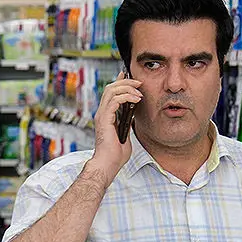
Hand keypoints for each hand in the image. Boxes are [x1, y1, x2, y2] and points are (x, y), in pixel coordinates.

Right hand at [84, 72, 142, 189]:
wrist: (108, 164)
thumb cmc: (116, 154)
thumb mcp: (125, 134)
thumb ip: (127, 123)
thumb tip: (133, 116)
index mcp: (106, 115)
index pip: (111, 92)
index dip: (120, 81)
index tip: (131, 77)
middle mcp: (102, 113)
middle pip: (111, 87)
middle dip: (126, 81)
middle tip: (139, 82)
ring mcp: (102, 115)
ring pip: (112, 90)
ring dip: (127, 87)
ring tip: (139, 92)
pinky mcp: (105, 118)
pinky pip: (115, 100)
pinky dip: (127, 96)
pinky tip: (136, 100)